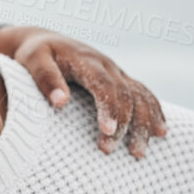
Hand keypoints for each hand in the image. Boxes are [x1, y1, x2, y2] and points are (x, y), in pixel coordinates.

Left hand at [0, 25, 168, 157]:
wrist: (44, 40)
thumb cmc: (34, 54)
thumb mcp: (32, 60)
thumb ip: (45, 79)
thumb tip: (61, 101)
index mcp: (86, 61)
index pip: (104, 86)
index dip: (109, 109)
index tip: (108, 132)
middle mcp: (107, 66)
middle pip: (125, 96)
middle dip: (123, 125)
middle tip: (109, 150)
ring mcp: (117, 72)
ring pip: (140, 97)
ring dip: (144, 124)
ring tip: (139, 152)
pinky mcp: (120, 79)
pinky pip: (144, 94)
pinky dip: (154, 112)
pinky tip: (160, 132)